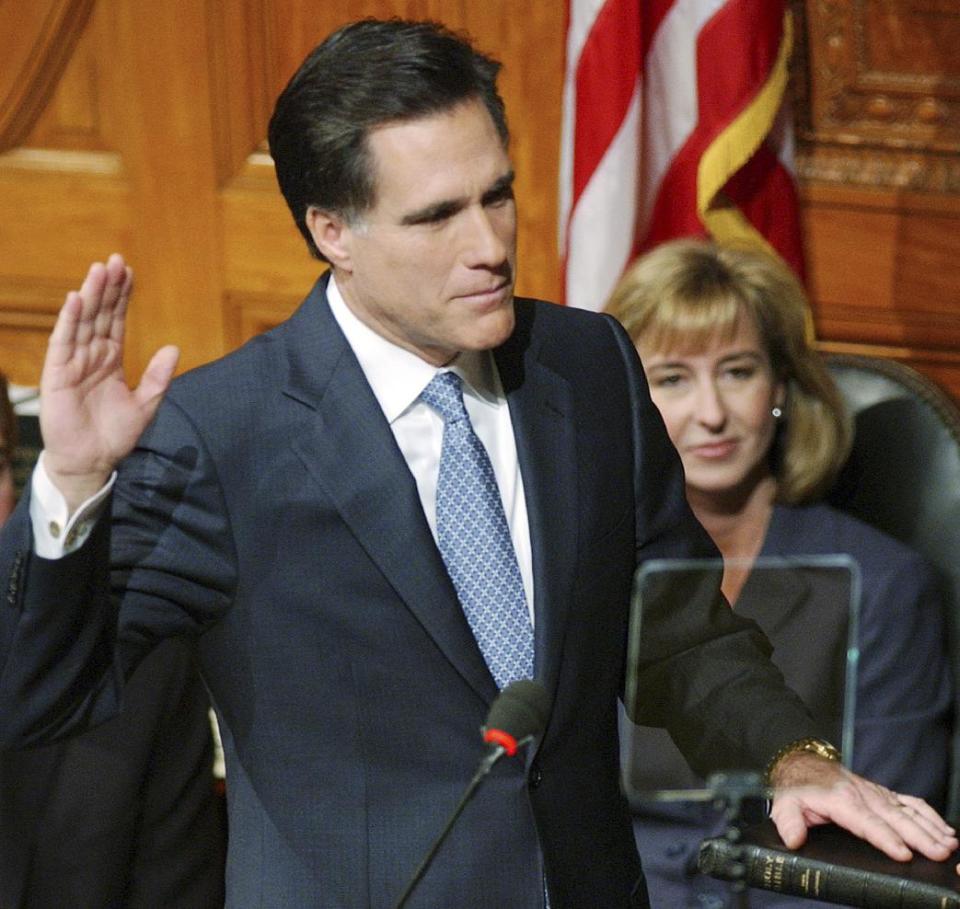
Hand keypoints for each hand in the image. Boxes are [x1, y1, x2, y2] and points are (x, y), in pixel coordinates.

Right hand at [40, 254, 178, 511]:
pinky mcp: (58, 375)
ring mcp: (73, 363)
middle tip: (116, 260)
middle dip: (108, 287)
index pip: (116, 320)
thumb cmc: (115, 434)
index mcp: (111, 359)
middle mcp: (91, 356)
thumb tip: (174, 348)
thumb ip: (159, 377)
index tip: (129, 271)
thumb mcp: (146, 404)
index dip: (122, 296)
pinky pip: (63, 343)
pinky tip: (75, 300)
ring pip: (82, 322)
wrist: (92, 462)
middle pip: (100, 314)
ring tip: (99, 270)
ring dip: (90, 295)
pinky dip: (69, 321)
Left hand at [770, 752, 957, 863]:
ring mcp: (874, 792)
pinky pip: (908, 801)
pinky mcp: (880, 793)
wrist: (801, 762)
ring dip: (929, 826)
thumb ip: (788, 822)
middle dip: (919, 836)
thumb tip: (794, 840)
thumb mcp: (784, 804)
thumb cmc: (796, 787)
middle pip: (894, 817)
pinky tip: (943, 828)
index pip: (866, 822)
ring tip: (948, 843)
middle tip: (939, 852)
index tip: (903, 853)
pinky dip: (928, 814)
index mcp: (839, 800)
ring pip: (906, 810)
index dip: (885, 838)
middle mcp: (861, 794)